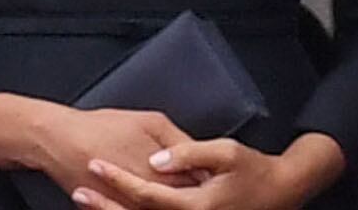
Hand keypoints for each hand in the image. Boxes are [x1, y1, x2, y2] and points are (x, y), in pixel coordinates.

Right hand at [0, 94, 197, 201]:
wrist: (61, 141)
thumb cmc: (102, 127)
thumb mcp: (151, 122)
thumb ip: (179, 142)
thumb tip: (199, 154)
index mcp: (163, 173)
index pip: (197, 185)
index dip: (208, 182)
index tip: (214, 177)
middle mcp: (149, 196)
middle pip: (181, 202)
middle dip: (194, 195)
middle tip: (203, 185)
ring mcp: (131, 207)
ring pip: (160, 208)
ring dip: (172, 201)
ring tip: (180, 192)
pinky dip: (148, 205)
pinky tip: (149, 196)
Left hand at [73, 133, 345, 209]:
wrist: (280, 194)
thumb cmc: (253, 171)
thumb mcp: (226, 153)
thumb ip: (190, 154)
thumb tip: (156, 160)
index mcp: (195, 205)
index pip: (146, 193)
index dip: (118, 179)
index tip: (95, 164)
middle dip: (105, 205)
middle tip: (77, 189)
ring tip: (84, 197)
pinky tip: (115, 206)